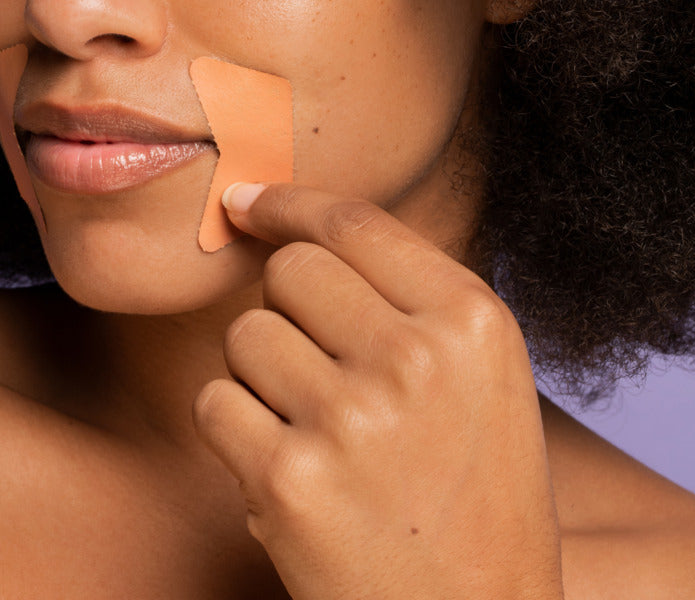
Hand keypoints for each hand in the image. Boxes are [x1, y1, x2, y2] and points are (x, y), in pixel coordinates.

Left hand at [192, 182, 563, 599]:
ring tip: (317, 433)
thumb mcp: (480, 375)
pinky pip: (214, 404)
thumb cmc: (471, 493)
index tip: (246, 201)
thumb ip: (403, 294)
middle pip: (288, 271)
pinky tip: (288, 472)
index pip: (352, 223)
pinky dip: (235, 432)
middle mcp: (415, 358)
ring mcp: (350, 418)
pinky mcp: (290, 480)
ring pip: (245, 335)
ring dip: (262, 376)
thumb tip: (285, 224)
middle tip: (321, 370)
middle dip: (286, 309)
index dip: (287, 203)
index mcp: (471, 320)